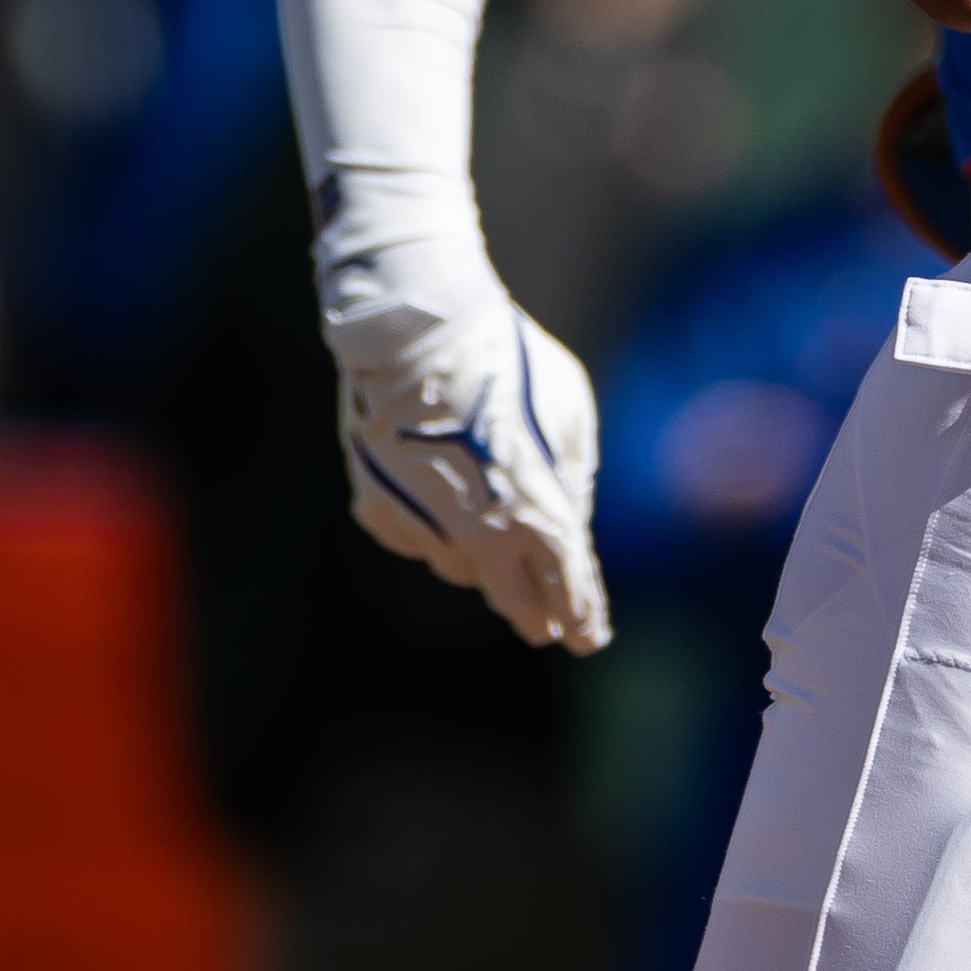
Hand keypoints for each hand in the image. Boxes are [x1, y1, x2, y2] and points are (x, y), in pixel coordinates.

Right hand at [328, 288, 610, 653]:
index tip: (590, 638)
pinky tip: (440, 498)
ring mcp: (425, 528)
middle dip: (535, 617)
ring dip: (484, 565)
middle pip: (514, 601)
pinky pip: (416, 538)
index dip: (583, 616)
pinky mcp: (381, 511)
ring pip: (462, 570)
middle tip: (546, 629)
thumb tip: (568, 520)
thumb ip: (571, 477)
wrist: (416, 332)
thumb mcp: (568, 412)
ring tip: (494, 549)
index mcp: (539, 516)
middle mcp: (483, 536)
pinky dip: (433, 529)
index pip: (570, 588)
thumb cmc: (508, 362)